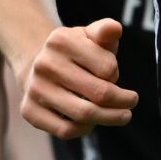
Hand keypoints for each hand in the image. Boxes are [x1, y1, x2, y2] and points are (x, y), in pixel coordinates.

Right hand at [15, 18, 138, 139]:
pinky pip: (65, 131)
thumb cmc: (74, 51)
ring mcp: (35, 89)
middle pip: (98, 93)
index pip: (107, 67)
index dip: (116, 74)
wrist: (37, 64)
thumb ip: (106, 30)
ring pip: (83, 115)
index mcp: (61, 41)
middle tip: (131, 103)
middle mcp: (44, 65)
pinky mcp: (29, 111)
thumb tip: (114, 29)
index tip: (114, 75)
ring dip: (109, 118)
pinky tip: (93, 123)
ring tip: (121, 115)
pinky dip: (84, 129)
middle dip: (121, 101)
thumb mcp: (89, 35)